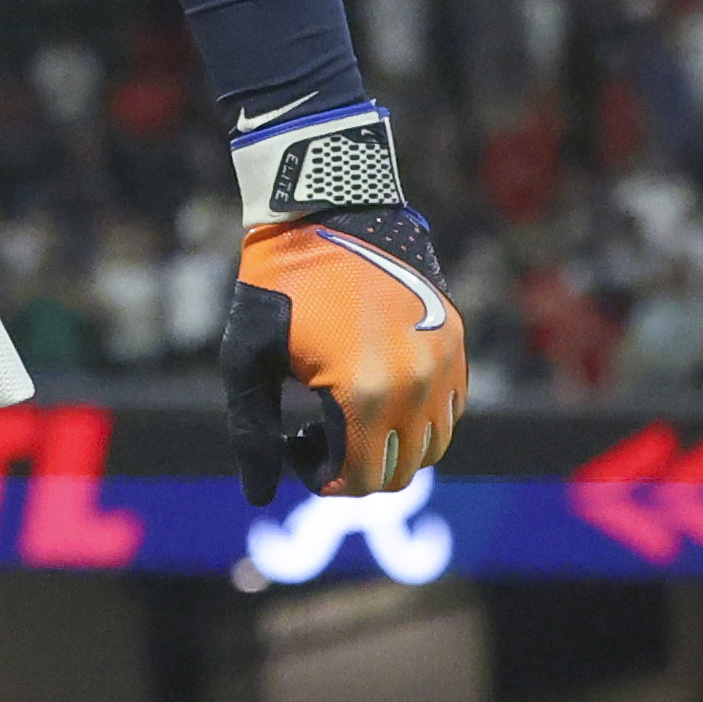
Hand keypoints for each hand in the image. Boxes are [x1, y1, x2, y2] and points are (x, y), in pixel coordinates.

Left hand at [230, 216, 466, 497]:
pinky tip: (376, 389)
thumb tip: (259, 495)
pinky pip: (450, 407)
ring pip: (431, 446)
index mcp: (363, 394)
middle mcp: (415, 385)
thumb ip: (253, 433)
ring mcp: (443, 362)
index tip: (294, 446)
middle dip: (353, 469)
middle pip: (399, 472)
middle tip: (315, 434)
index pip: (358, 479)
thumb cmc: (277, 283)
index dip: (320, 479)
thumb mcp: (247, 360)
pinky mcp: (455, 339)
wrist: (328, 206)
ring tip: (345, 412)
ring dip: (389, 448)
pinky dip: (418, 418)